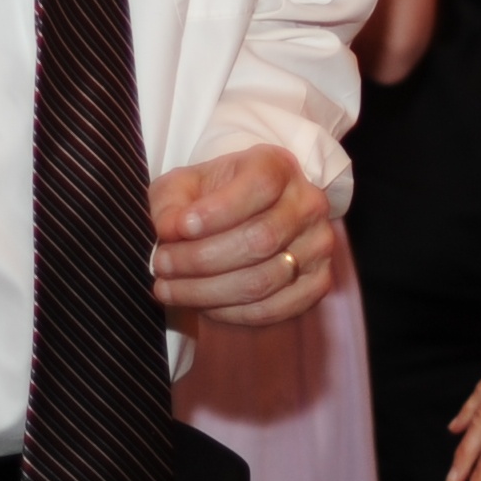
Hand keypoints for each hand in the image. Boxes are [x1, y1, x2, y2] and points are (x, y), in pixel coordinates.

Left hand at [148, 144, 333, 327]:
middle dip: (200, 259)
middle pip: (260, 239)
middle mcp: (308, 204)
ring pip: (263, 280)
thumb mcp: (182, 186)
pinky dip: (230, 313)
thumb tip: (170, 229)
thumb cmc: (211, 198)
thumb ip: (171, 203)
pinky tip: (202, 305)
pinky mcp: (318, 283)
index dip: (218, 211)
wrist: (245, 218)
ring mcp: (318, 246)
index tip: (178, 229)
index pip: (260, 186)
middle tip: (161, 264)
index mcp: (278, 167)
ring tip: (168, 288)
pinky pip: (273, 308)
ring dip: (207, 291)